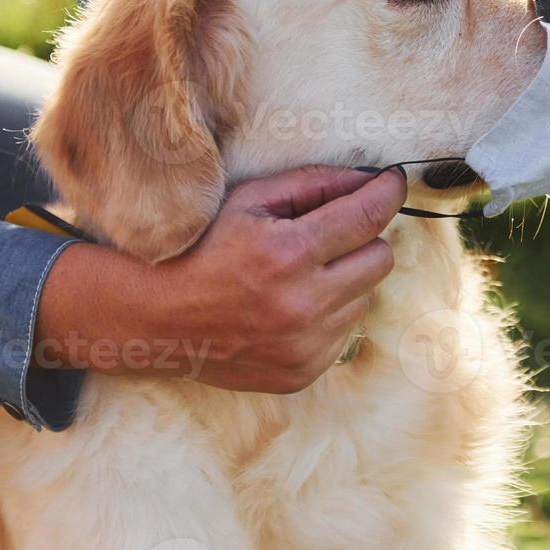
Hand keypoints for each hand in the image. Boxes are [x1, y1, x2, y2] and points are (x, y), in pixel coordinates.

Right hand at [36, 165, 407, 392]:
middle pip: (380, 258)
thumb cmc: (202, 249)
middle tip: (335, 231)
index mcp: (288, 253)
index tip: (393, 181)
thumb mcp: (249, 201)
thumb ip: (313, 184)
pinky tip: (291, 305)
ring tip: (301, 274)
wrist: (156, 320)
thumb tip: (369, 177)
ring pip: (365, 296)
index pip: (368, 216)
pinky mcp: (304, 372)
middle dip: (364, 238)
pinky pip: (345, 332)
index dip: (388, 192)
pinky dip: (329, 314)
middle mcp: (303, 304)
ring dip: (345, 278)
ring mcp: (305, 345)